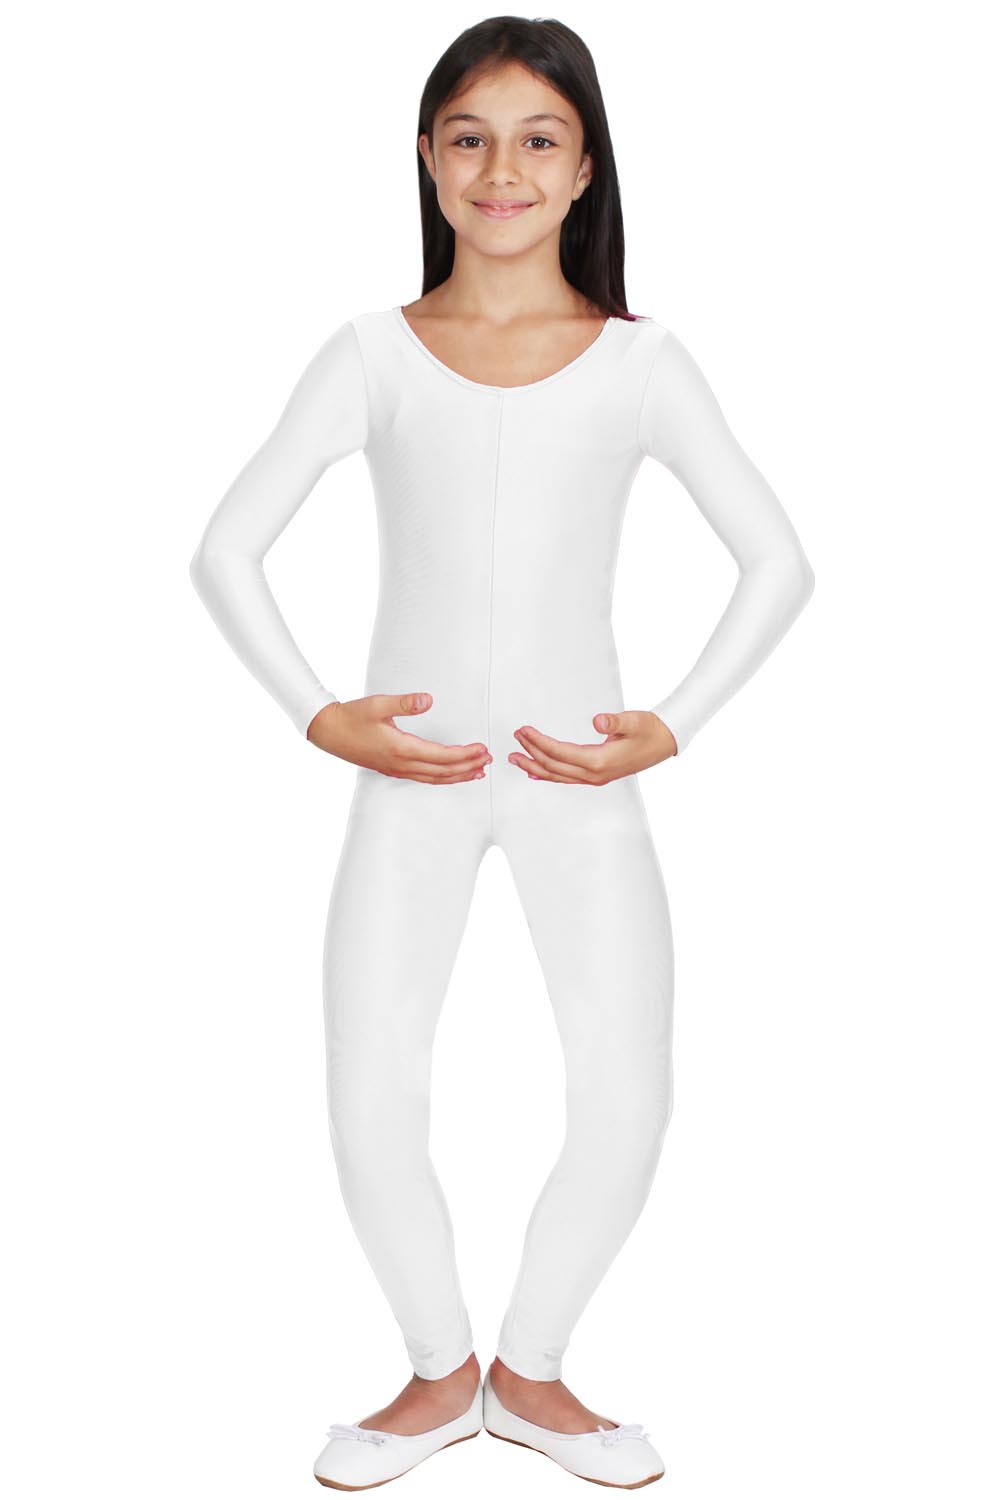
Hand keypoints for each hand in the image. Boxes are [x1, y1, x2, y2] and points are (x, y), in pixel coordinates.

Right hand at [307, 693, 491, 782]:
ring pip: (435, 779)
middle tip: (488, 760)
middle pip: (443, 772)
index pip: (442, 756)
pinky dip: (442, 777)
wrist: (328, 732)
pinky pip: (424, 778)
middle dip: (468, 766)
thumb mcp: (377, 704)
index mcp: (401, 749)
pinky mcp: (393, 769)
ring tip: (477, 772)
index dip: (465, 754)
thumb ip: (404, 702)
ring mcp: (397, 769)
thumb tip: (427, 700)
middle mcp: (401, 764)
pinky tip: (450, 774)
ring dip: (458, 776)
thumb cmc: (352, 717)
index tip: (482, 749)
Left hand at [508, 710, 677, 783]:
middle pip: (553, 766)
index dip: (539, 742)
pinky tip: (535, 773)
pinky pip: (566, 778)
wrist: (665, 743)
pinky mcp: (596, 776)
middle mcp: (594, 774)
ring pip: (556, 776)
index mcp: (599, 761)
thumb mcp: (634, 721)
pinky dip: (548, 775)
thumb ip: (615, 721)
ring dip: (534, 766)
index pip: (559, 753)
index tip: (524, 731)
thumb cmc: (650, 730)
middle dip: (531, 753)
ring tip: (515, 758)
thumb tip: (597, 720)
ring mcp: (595, 778)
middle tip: (514, 738)